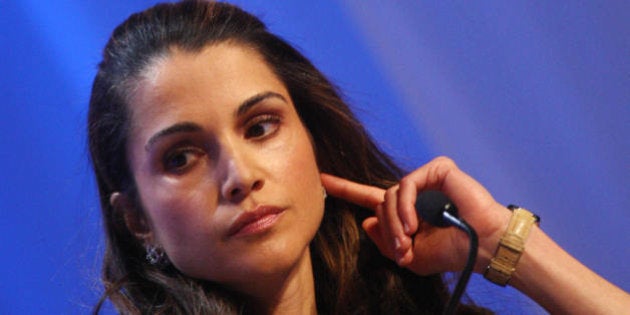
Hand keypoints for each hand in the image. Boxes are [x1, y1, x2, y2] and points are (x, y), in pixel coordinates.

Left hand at [321, 156, 510, 274]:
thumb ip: (385, 242)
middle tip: (402, 249)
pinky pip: (406, 185)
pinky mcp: (436, 169)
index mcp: (406, 210)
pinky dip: (406, 207)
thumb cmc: (451, 254)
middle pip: (378, 203)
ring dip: (395, 222)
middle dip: (386, 229)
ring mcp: (425, 179)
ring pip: (389, 196)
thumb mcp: (411, 258)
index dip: (345, 189)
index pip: (369, 198)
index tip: (322, 179)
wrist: (482, 247)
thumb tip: (367, 220)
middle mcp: (413, 192)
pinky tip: (416, 224)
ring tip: (410, 240)